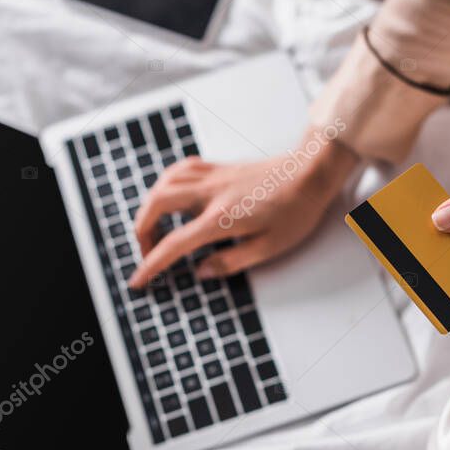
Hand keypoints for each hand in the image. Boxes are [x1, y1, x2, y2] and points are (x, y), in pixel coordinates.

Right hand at [128, 128, 356, 287]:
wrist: (311, 173)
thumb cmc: (297, 210)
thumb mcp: (270, 248)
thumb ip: (231, 262)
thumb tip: (200, 272)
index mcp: (222, 218)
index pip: (174, 244)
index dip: (151, 265)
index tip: (138, 280)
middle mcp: (211, 193)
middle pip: (156, 204)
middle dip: (142, 231)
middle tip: (149, 252)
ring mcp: (213, 177)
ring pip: (164, 182)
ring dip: (150, 206)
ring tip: (156, 227)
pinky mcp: (219, 168)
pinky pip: (180, 170)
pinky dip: (167, 184)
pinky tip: (172, 196)